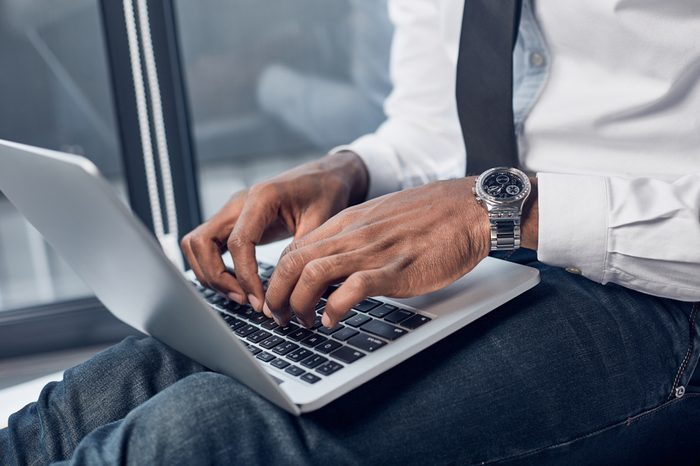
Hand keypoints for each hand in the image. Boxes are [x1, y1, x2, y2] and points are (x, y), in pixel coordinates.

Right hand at [181, 151, 367, 312]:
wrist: (324, 176)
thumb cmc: (326, 193)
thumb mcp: (322, 220)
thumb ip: (301, 251)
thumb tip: (284, 289)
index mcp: (261, 197)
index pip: (238, 242)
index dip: (245, 276)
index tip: (260, 300)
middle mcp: (238, 202)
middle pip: (201, 242)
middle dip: (217, 277)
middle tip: (245, 299)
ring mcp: (231, 212)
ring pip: (196, 245)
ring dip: (210, 274)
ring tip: (242, 295)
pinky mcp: (232, 222)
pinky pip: (207, 246)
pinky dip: (214, 267)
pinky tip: (239, 284)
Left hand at [265, 177, 512, 327]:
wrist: (468, 208)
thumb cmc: (428, 217)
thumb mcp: (379, 219)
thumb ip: (353, 238)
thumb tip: (331, 266)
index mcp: (347, 222)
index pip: (294, 249)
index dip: (278, 279)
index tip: (280, 299)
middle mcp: (353, 235)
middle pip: (292, 263)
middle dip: (277, 296)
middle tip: (281, 318)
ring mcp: (372, 252)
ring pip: (312, 275)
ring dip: (299, 305)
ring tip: (304, 322)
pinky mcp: (395, 270)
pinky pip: (352, 289)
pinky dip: (334, 309)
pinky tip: (332, 321)